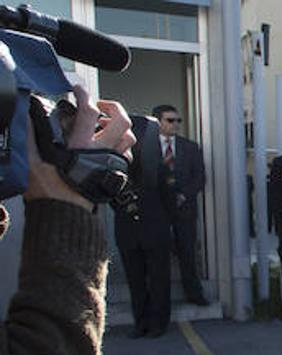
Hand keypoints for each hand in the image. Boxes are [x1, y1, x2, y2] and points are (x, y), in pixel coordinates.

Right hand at [24, 84, 133, 208]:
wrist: (62, 212)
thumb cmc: (48, 189)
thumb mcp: (31, 156)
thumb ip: (30, 132)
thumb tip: (28, 114)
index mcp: (80, 144)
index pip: (88, 111)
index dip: (84, 94)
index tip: (77, 89)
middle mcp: (100, 151)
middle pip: (121, 122)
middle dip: (113, 107)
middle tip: (99, 106)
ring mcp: (110, 163)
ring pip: (128, 139)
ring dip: (119, 127)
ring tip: (104, 124)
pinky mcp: (114, 173)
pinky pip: (126, 155)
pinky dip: (121, 146)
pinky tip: (108, 145)